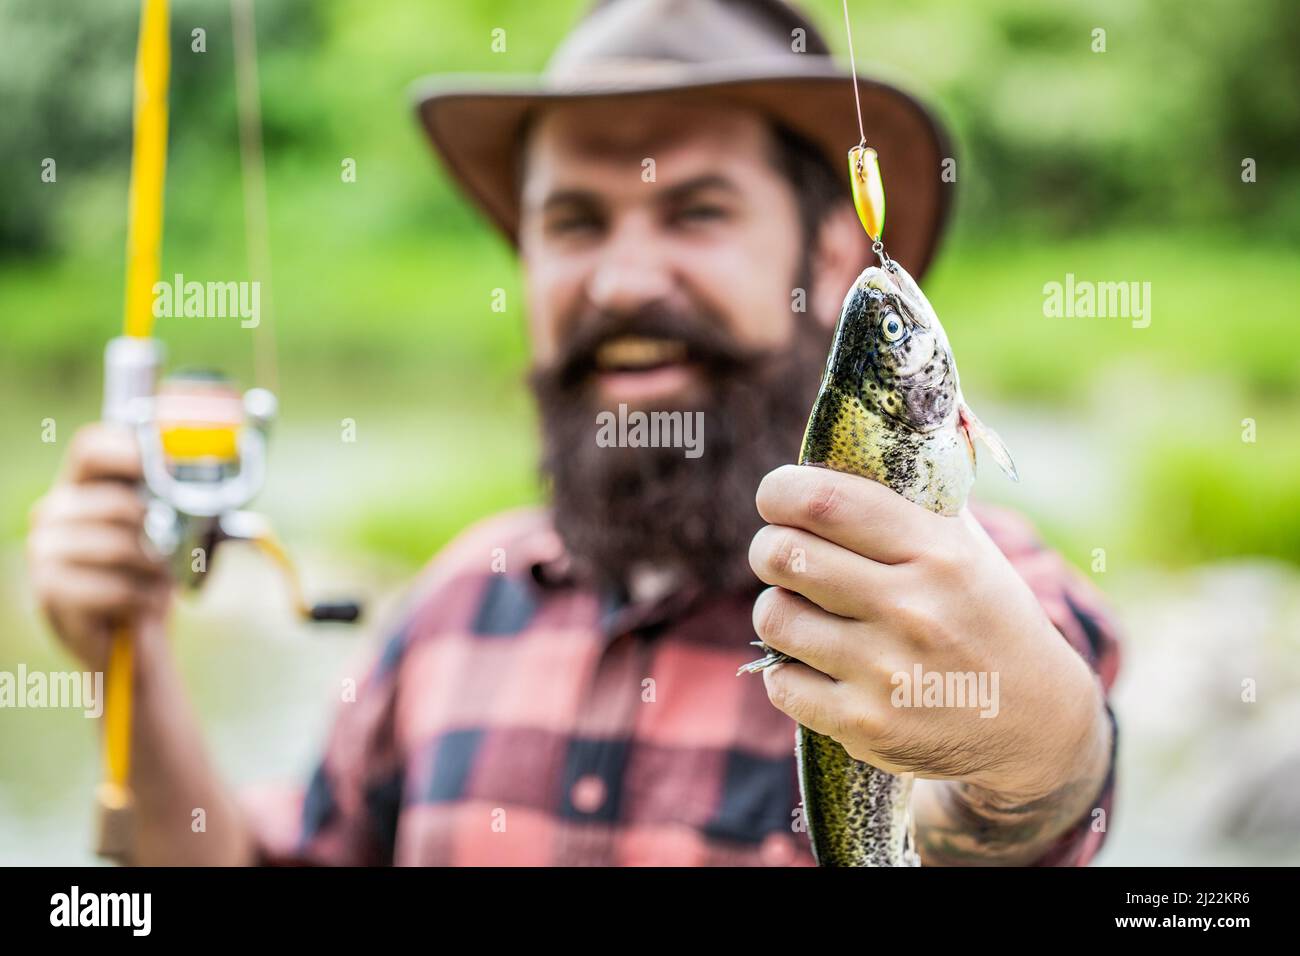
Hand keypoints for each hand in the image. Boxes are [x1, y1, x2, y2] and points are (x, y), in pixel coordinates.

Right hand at [27, 423, 170, 670]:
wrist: (131, 636)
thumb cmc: (150, 574)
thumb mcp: (167, 531)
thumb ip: (176, 499)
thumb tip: (213, 480)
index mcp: (81, 486)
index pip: (92, 448)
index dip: (130, 450)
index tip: (169, 463)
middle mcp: (53, 511)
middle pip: (116, 502)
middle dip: (157, 528)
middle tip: (171, 548)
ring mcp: (44, 551)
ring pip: (118, 546)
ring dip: (152, 568)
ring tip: (155, 579)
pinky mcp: (48, 590)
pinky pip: (112, 587)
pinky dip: (140, 598)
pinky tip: (141, 604)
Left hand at [748, 464, 1107, 803]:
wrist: (1036, 724)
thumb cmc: (984, 615)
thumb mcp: (966, 548)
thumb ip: (906, 503)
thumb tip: (831, 455)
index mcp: (937, 551)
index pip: (825, 501)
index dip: (780, 492)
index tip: (776, 498)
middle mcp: (912, 608)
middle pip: (783, 554)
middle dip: (769, 549)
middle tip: (782, 556)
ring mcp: (886, 671)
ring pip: (773, 616)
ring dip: (777, 609)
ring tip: (803, 612)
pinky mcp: (865, 725)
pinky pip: (780, 681)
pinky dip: (786, 671)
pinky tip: (816, 665)